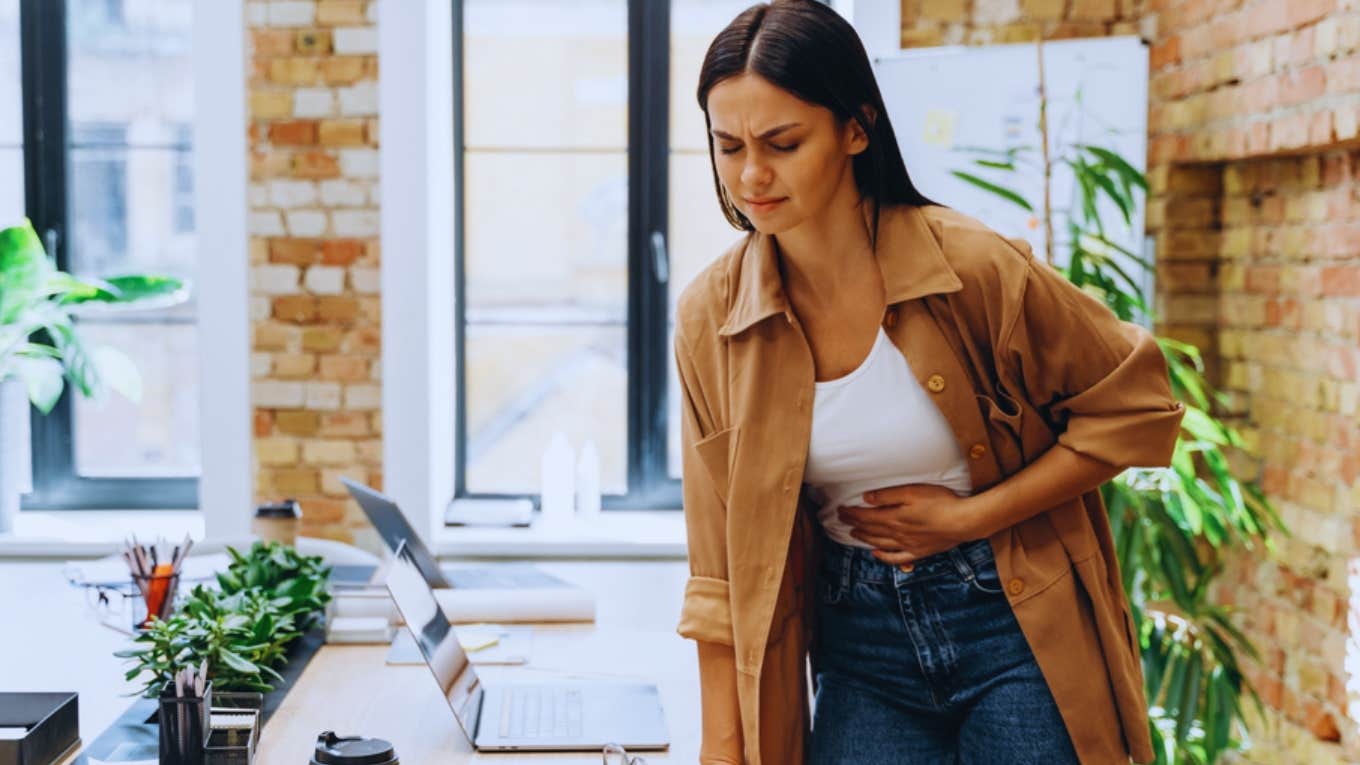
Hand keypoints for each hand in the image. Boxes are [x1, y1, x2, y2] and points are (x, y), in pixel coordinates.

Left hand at [837, 484, 977, 565]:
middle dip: (854, 524)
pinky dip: (883, 556)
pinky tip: (876, 553)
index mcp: (894, 518)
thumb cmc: (940, 502)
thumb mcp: (912, 492)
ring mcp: (908, 545)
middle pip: (870, 530)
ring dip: (865, 538)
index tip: (840, 510)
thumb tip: (866, 499)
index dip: (851, 514)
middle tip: (842, 520)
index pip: (865, 517)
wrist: (963, 522)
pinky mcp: (919, 552)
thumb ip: (887, 496)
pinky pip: (896, 558)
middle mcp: (897, 534)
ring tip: (854, 534)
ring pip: (880, 543)